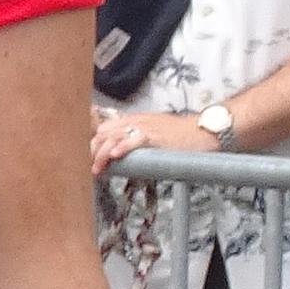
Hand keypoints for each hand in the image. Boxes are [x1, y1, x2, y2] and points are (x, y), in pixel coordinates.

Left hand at [90, 111, 216, 171]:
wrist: (202, 131)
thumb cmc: (179, 135)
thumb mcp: (152, 132)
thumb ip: (135, 140)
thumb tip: (119, 154)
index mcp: (132, 120)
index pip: (103, 130)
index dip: (93, 145)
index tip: (87, 160)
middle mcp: (135, 122)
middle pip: (104, 134)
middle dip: (92, 151)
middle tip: (89, 167)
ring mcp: (145, 128)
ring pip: (115, 137)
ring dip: (102, 153)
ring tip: (97, 167)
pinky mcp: (156, 136)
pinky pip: (135, 139)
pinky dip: (124, 147)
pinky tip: (115, 155)